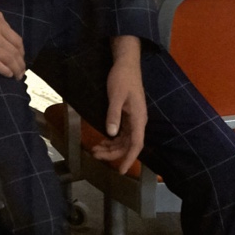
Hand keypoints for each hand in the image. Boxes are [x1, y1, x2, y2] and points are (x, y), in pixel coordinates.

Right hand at [0, 1, 25, 78]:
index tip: (20, 57)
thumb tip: (1, 21)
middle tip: (21, 71)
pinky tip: (8, 75)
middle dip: (21, 62)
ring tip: (17, 76)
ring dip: (16, 69)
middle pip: (15, 50)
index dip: (21, 50)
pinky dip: (4, 70)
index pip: (16, 38)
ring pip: (8, 58)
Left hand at [91, 36, 146, 175]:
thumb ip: (113, 115)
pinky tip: (102, 140)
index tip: (120, 170)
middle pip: (128, 145)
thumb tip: (111, 134)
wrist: (126, 63)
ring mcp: (133, 119)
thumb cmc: (122, 78)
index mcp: (138, 118)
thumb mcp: (116, 96)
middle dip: (113, 153)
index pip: (136, 144)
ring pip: (124, 140)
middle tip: (96, 155)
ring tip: (95, 150)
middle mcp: (138, 121)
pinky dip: (112, 139)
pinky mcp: (128, 115)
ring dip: (111, 147)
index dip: (128, 159)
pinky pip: (121, 133)